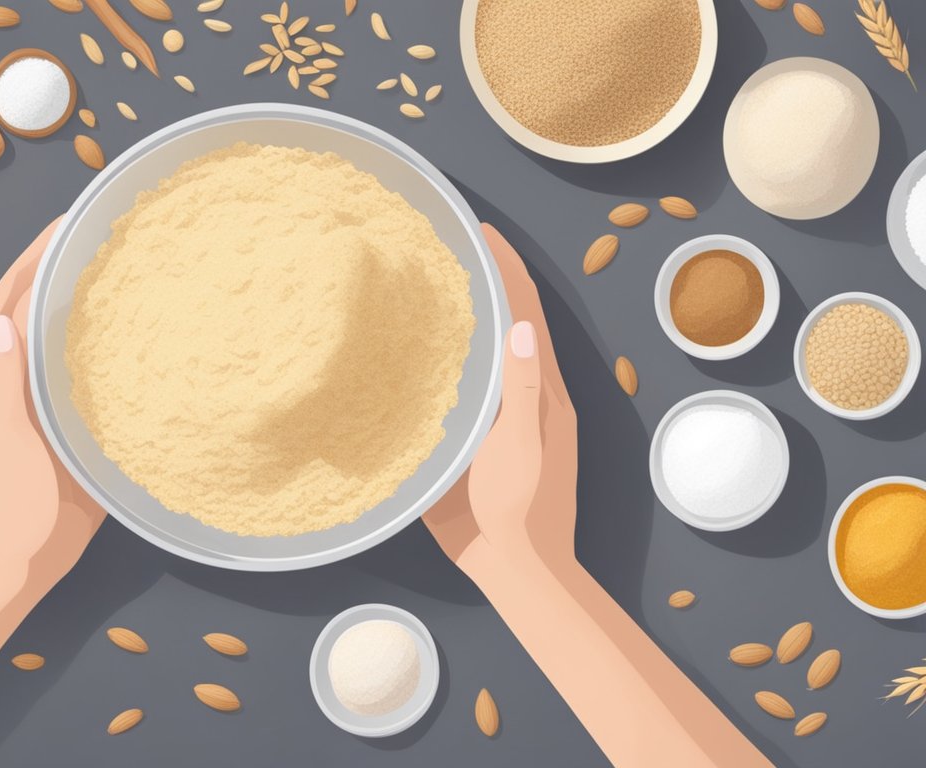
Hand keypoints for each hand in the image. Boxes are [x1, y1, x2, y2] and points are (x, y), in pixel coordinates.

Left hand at [0, 219, 104, 585]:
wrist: (15, 571)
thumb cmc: (8, 511)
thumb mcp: (7, 445)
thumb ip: (6, 384)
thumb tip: (2, 318)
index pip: (1, 305)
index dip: (27, 262)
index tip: (60, 227)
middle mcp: (2, 386)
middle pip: (21, 313)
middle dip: (49, 269)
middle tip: (90, 234)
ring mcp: (28, 407)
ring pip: (46, 341)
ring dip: (67, 302)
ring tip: (105, 269)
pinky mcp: (55, 429)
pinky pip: (68, 374)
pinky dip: (84, 345)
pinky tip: (115, 334)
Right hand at [424, 223, 577, 575]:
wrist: (515, 568)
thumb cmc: (526, 508)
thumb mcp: (527, 445)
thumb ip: (524, 389)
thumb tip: (522, 324)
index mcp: (541, 390)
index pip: (525, 313)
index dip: (508, 268)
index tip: (483, 230)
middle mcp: (517, 394)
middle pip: (502, 323)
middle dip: (480, 279)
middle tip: (443, 244)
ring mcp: (491, 417)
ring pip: (475, 354)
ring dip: (456, 316)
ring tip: (419, 283)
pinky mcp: (464, 441)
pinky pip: (449, 389)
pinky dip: (433, 360)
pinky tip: (402, 352)